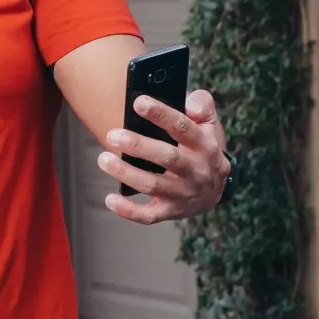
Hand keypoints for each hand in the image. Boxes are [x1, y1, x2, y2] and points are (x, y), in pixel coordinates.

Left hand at [98, 89, 229, 224]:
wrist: (216, 189)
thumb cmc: (202, 149)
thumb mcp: (208, 125)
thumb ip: (201, 105)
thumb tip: (189, 104)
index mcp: (204, 145)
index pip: (182, 127)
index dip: (161, 114)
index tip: (138, 102)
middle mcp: (195, 171)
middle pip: (167, 158)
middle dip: (138, 145)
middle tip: (112, 135)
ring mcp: (182, 193)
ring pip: (153, 185)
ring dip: (126, 173)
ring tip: (103, 159)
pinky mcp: (170, 211)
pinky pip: (148, 215)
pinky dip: (128, 210)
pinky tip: (110, 199)